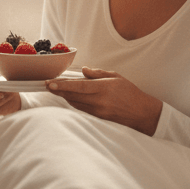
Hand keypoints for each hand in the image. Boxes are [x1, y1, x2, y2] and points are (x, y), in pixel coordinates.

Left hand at [46, 67, 161, 134]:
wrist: (142, 114)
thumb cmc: (130, 93)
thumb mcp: (116, 77)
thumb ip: (98, 73)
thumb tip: (83, 70)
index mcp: (103, 88)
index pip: (78, 87)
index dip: (62, 86)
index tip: (50, 83)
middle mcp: (99, 101)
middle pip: (73, 96)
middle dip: (58, 91)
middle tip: (47, 85)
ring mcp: (98, 111)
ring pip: (75, 104)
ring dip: (64, 97)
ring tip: (55, 90)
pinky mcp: (99, 118)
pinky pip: (82, 109)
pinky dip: (74, 103)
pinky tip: (69, 98)